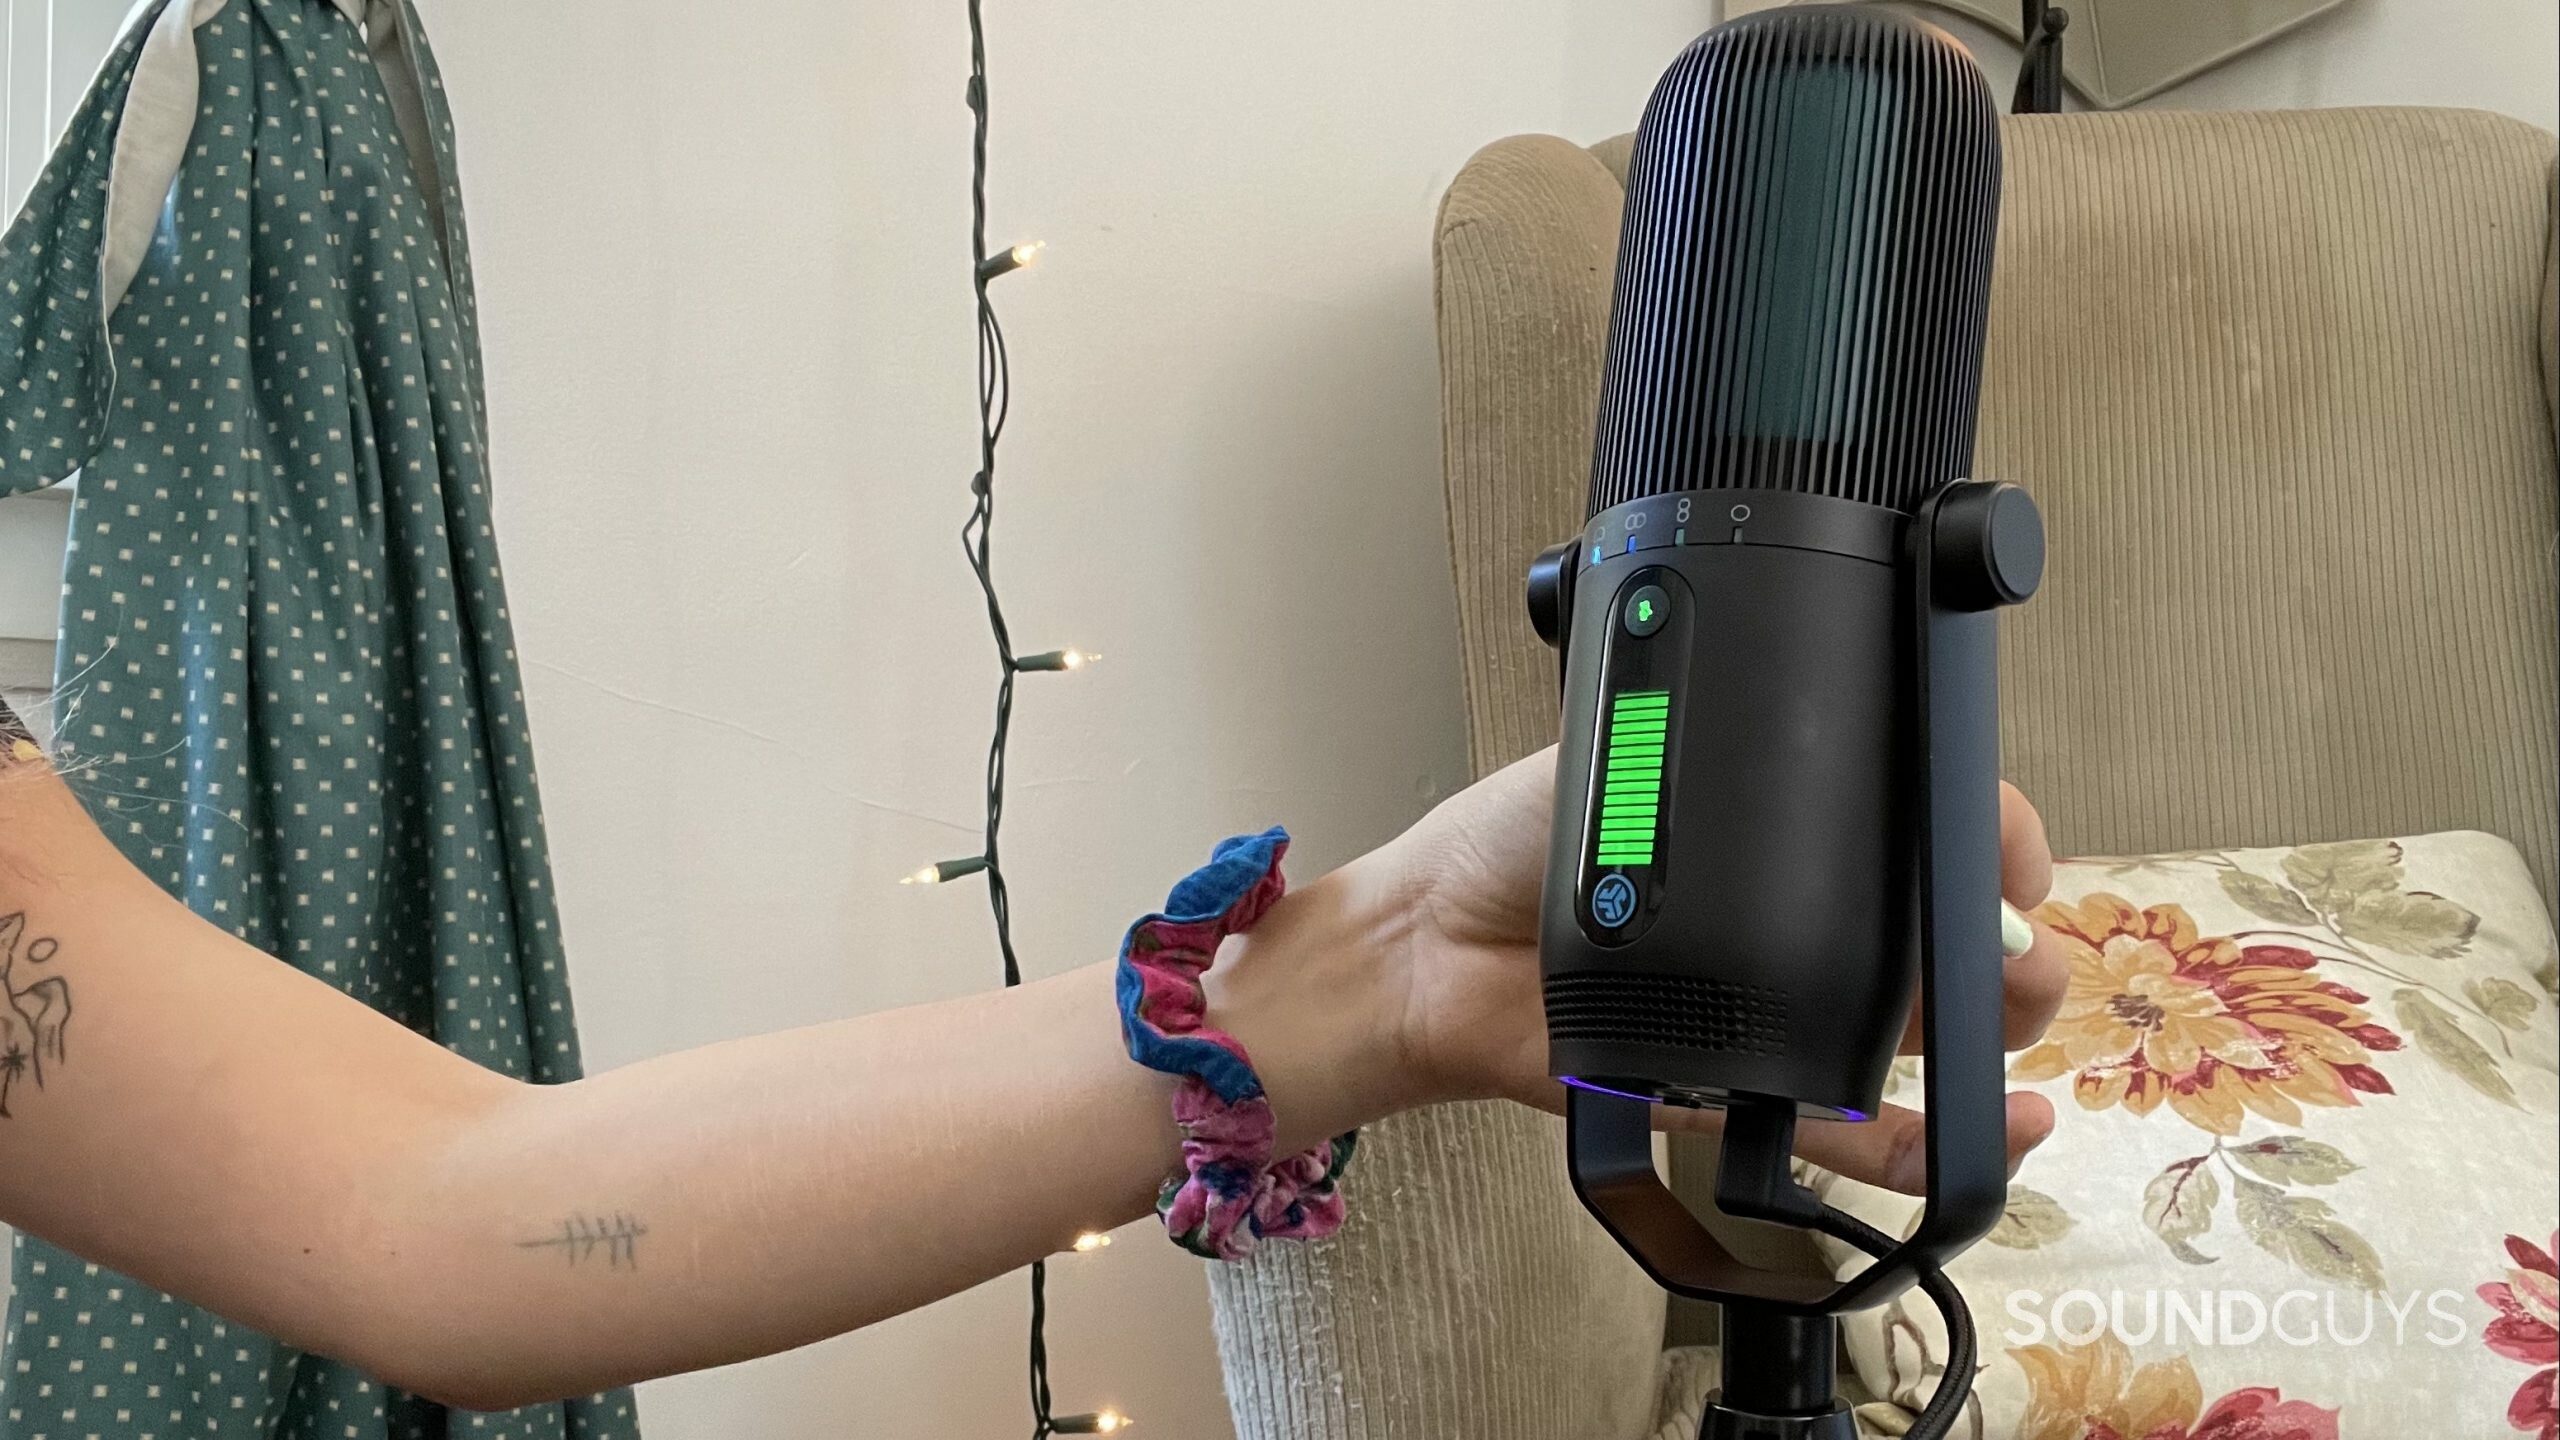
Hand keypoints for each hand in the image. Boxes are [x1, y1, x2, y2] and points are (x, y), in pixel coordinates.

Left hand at [1361, 746, 2068, 1195]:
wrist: (1432, 948)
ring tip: (2005, 1019)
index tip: (2008, 857)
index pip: (1925, 833)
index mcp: (1785, 836)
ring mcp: (1784, 1014)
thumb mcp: (1627, 757)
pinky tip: (1998, 1129)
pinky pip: (1855, 1132)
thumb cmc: (1513, 844)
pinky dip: (1932, 1142)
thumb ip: (1717, 752)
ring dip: (1988, 1030)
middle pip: (1949, 939)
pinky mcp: (1750, 1094)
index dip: (1987, 843)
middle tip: (2007, 947)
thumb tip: (1816, 742)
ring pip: (1924, 1033)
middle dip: (2008, 944)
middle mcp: (1800, 923)